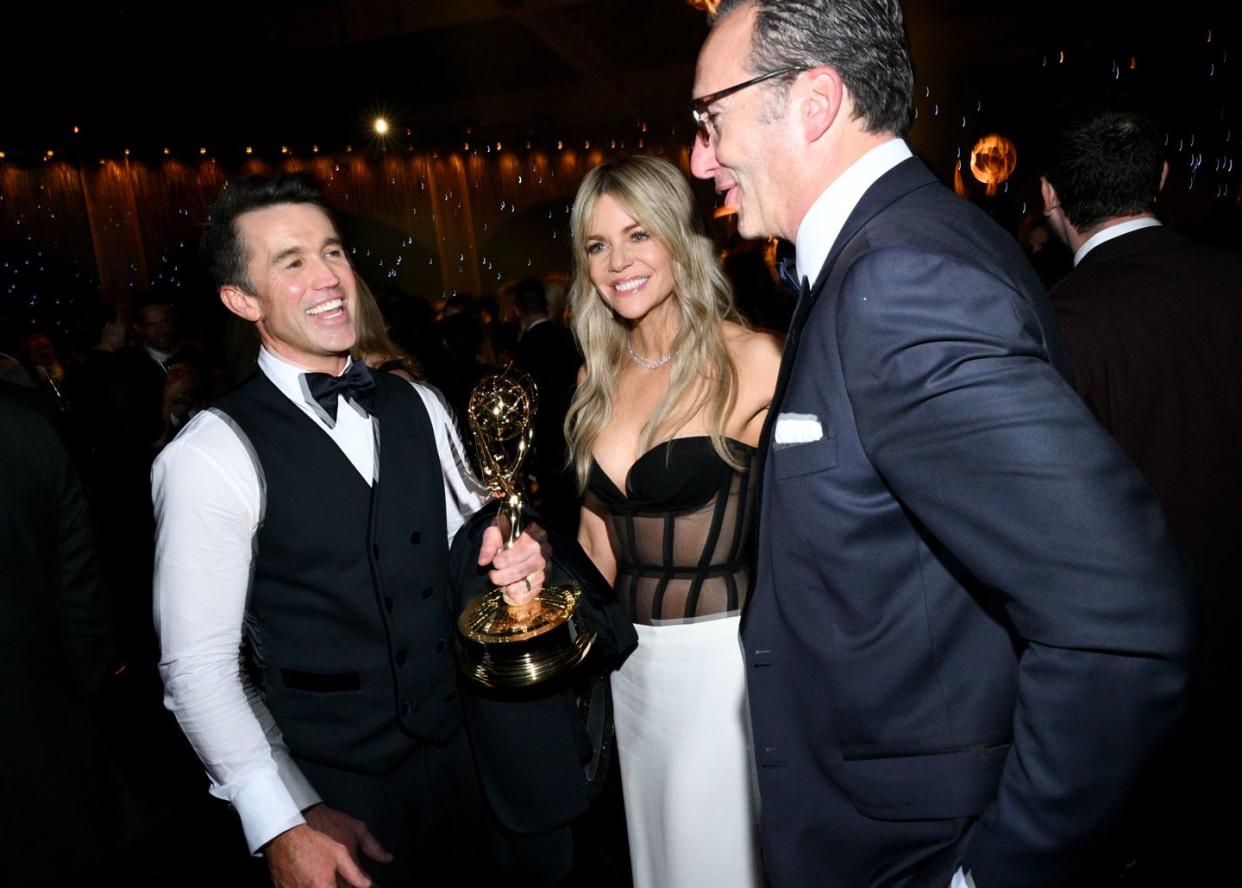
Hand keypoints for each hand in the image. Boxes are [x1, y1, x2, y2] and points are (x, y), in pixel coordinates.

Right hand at [265, 805, 391, 887]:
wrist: (285, 836)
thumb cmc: (312, 842)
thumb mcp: (339, 852)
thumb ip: (354, 872)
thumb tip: (367, 884)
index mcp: (323, 886)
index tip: (357, 885)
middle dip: (336, 886)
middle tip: (335, 879)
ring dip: (322, 885)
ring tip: (323, 877)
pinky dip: (309, 886)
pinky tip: (312, 879)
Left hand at [479, 520, 549, 605]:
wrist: (515, 544)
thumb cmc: (504, 537)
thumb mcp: (494, 533)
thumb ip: (488, 545)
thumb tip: (483, 562)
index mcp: (531, 542)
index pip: (518, 554)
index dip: (502, 561)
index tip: (494, 562)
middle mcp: (540, 558)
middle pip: (521, 572)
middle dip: (501, 577)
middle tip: (492, 575)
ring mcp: (541, 573)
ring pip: (524, 586)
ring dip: (507, 588)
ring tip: (501, 584)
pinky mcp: (538, 586)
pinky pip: (528, 597)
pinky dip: (514, 599)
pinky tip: (506, 593)